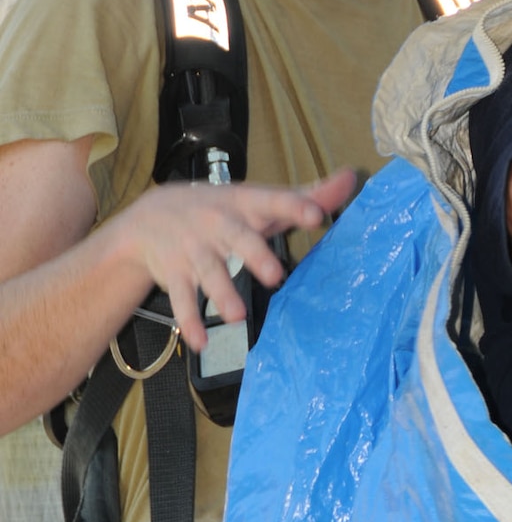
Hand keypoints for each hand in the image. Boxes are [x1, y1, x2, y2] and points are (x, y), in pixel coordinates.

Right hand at [108, 168, 356, 355]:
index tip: (316, 215)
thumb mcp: (259, 200)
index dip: (295, 207)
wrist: (150, 217)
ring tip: (237, 317)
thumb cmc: (221, 209)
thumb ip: (306, 196)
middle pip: (239, 239)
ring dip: (222, 294)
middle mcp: (219, 225)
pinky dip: (190, 322)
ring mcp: (196, 251)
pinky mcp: (176, 274)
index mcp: (245, 205)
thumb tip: (350, 179)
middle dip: (256, 255)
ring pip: (209, 273)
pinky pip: (182, 300)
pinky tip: (201, 342)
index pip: (273, 202)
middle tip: (274, 276)